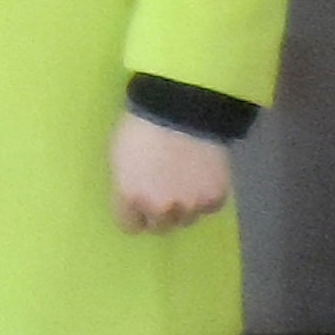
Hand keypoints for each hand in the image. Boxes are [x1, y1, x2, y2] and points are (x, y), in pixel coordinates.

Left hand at [111, 111, 233, 233]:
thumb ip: (127, 183)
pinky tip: (202, 176)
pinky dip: (206, 196)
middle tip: (163, 192)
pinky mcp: (215, 198)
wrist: (182, 107)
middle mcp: (159, 208)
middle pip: (159, 227)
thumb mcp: (119, 154)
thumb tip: (134, 197)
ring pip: (186, 219)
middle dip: (159, 213)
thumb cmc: (141, 123)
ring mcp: (190, 206)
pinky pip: (209, 207)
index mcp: (129, 196)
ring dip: (184, 206)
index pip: (129, 225)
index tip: (138, 205)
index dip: (134, 214)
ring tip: (184, 181)